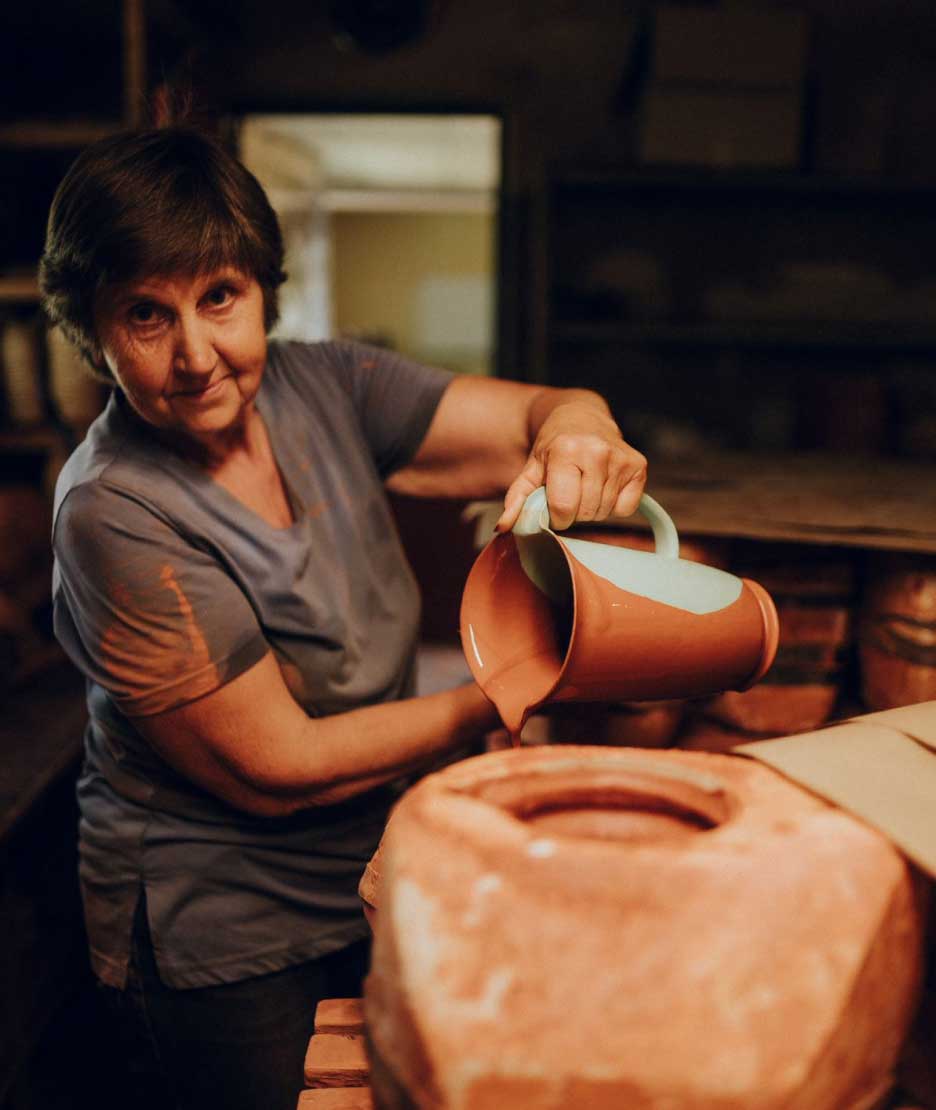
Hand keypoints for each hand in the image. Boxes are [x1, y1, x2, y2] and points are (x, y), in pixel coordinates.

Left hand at [494, 397, 645, 532]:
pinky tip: (604, 485)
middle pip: (585, 512)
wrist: (582, 416)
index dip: (556, 515)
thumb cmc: (554, 446)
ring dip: (592, 508)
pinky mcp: (639, 465)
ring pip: (604, 512)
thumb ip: (517, 500)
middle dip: (574, 512)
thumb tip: (503, 527)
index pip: (563, 507)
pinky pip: (626, 508)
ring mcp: (621, 459)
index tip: (553, 505)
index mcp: (566, 451)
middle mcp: (597, 452)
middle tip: (570, 492)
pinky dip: (614, 505)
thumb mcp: (531, 468)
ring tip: (585, 486)